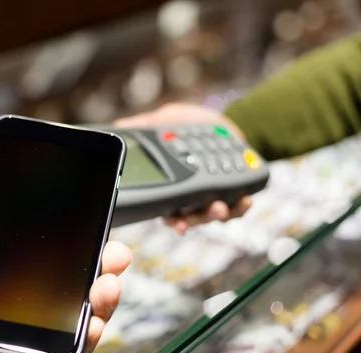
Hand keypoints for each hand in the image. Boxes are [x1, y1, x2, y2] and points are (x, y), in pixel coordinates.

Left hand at [0, 181, 131, 352]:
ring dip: (94, 301)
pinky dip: (83, 341)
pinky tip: (96, 316)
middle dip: (88, 269)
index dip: (58, 245)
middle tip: (113, 251)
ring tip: (111, 279)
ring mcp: (1, 343)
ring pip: (62, 323)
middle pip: (53, 290)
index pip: (26, 261)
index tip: (83, 226)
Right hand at [116, 103, 252, 233]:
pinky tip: (244, 201)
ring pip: (213, 216)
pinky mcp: (233, 191)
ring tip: (219, 207)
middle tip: (198, 216)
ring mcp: (213, 195)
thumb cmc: (190, 123)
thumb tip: (118, 126)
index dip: (172, 219)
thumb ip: (143, 125)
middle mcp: (191, 195)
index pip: (168, 208)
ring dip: (217, 215)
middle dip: (195, 220)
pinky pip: (237, 208)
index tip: (176, 222)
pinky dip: (240, 208)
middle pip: (191, 218)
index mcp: (172, 184)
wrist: (223, 120)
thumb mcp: (164, 120)